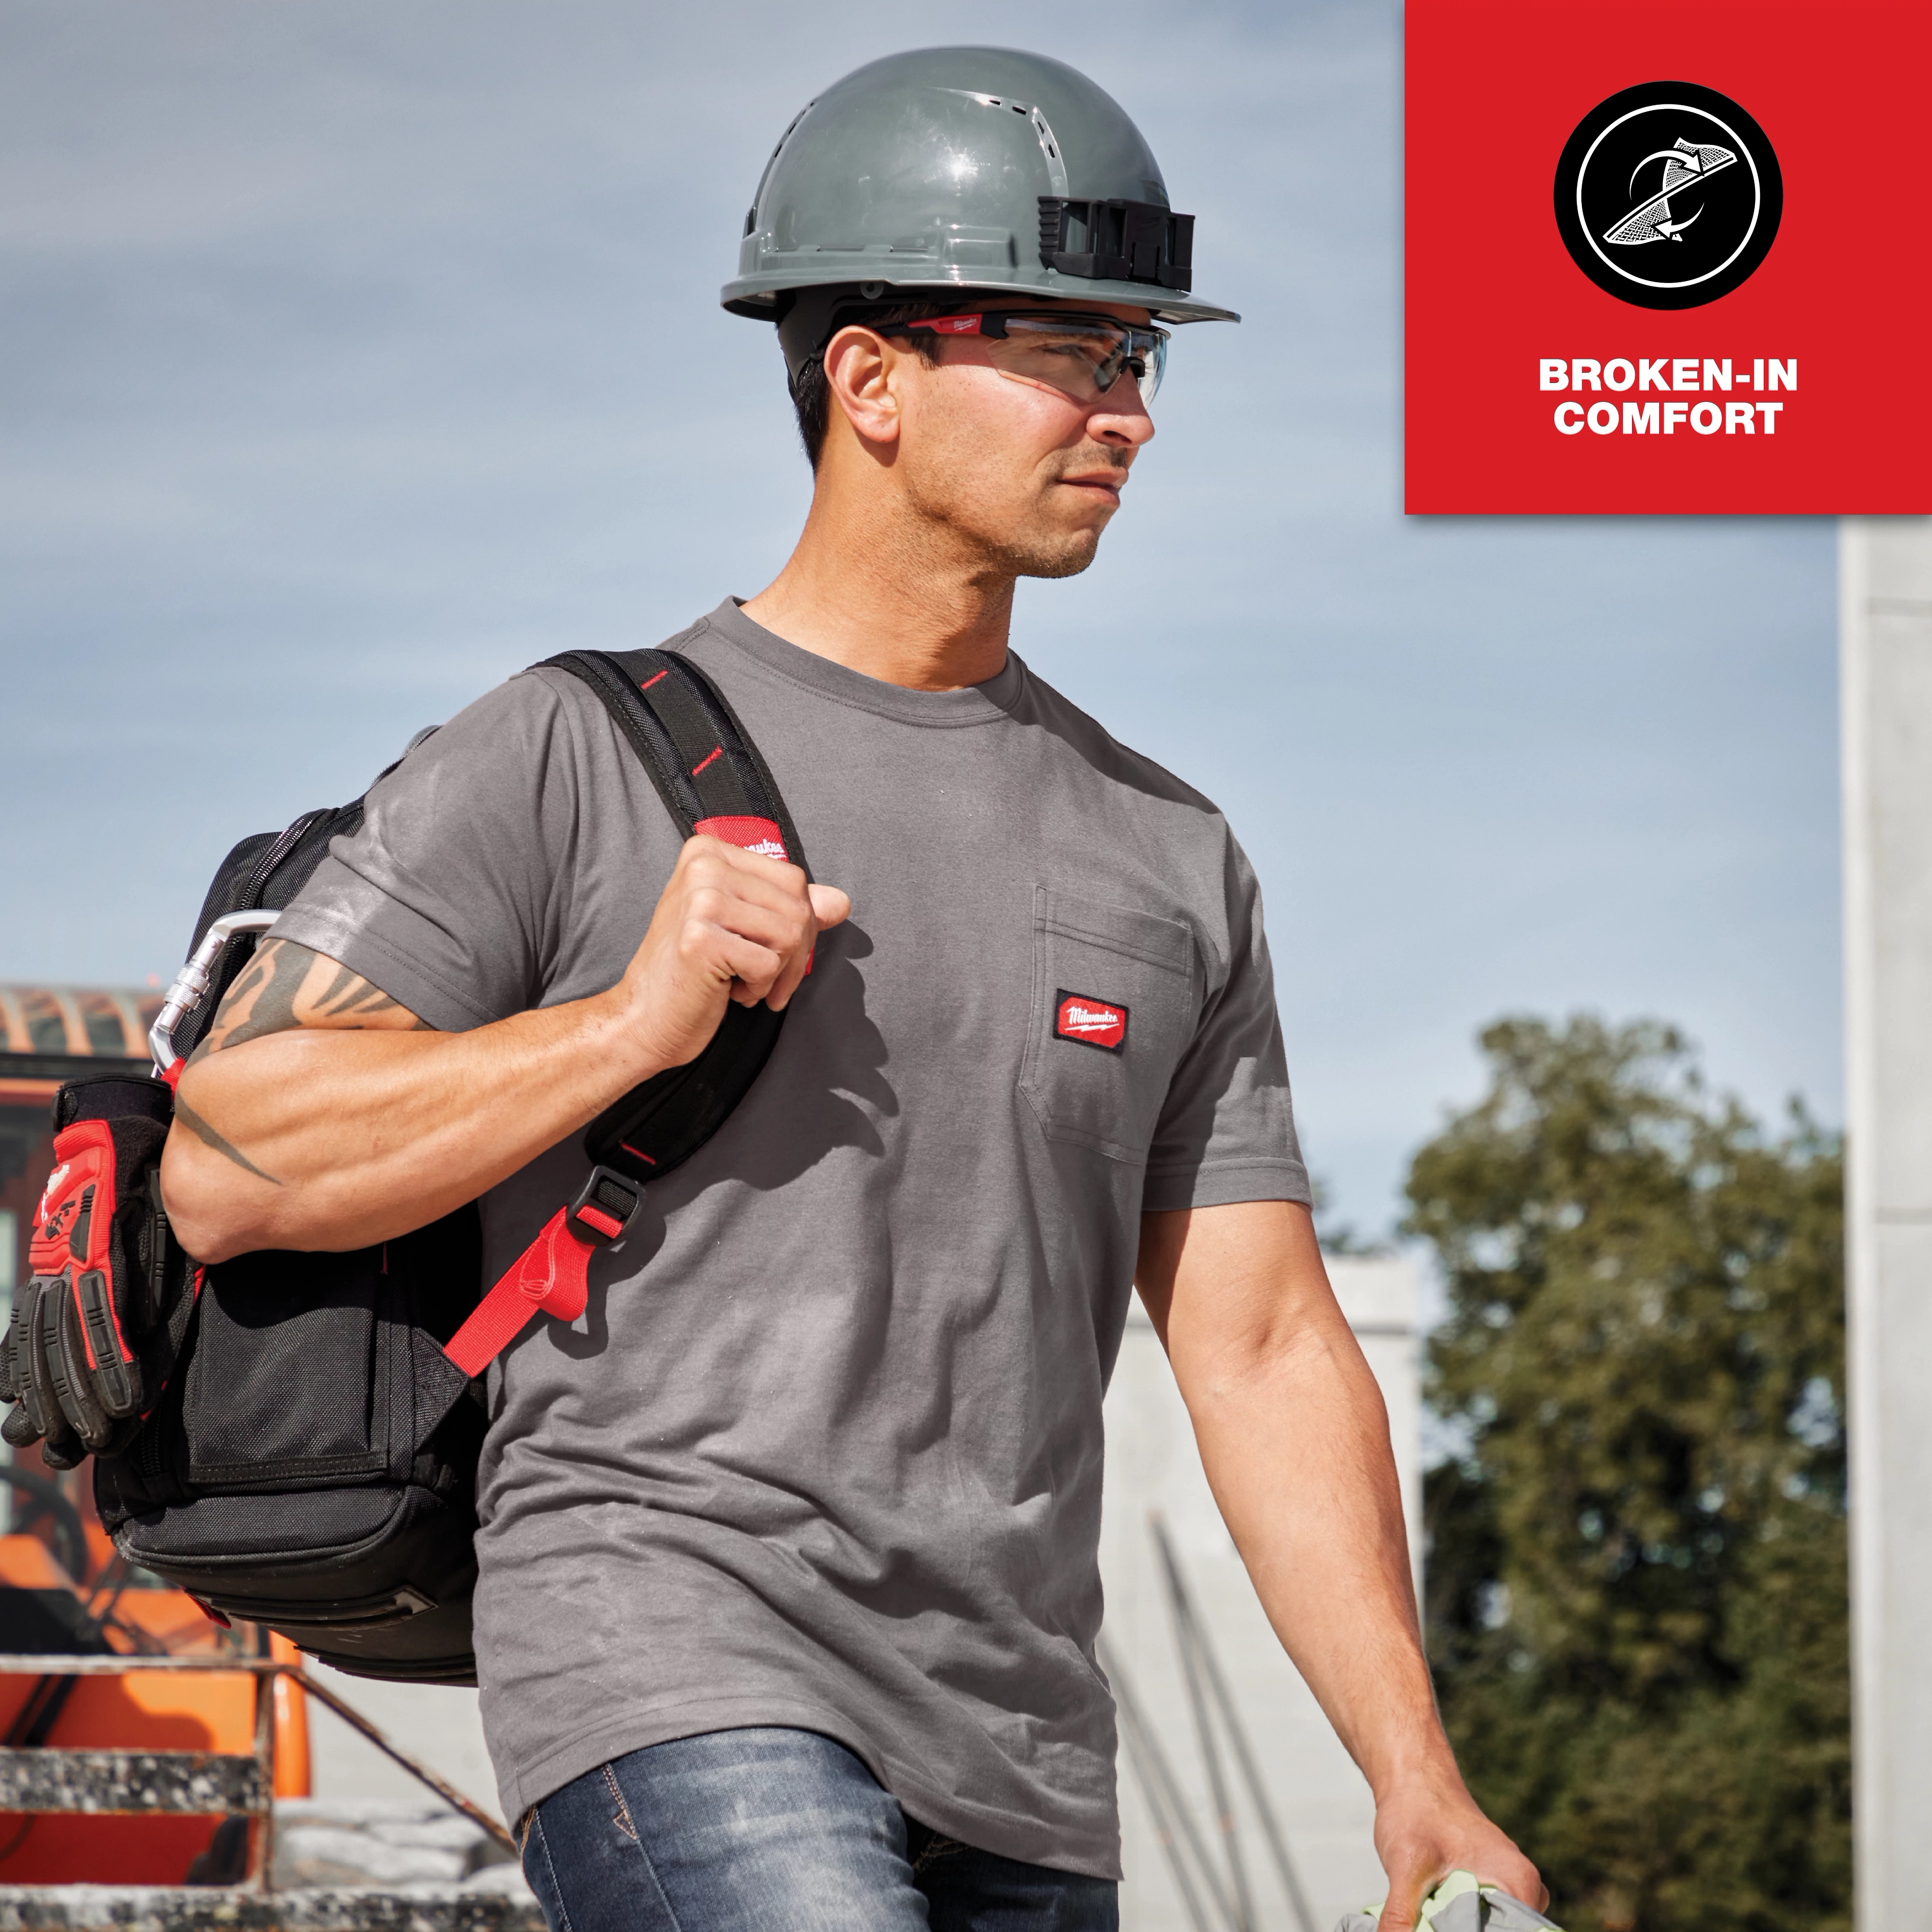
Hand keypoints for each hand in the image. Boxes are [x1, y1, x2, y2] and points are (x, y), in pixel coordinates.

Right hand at [617, 834, 849, 1073]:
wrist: (644, 1018)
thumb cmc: (690, 973)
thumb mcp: (741, 928)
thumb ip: (788, 908)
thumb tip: (840, 901)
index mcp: (709, 853)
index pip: (793, 879)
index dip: (799, 924)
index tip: (777, 953)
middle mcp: (703, 867)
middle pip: (797, 906)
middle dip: (794, 954)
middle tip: (763, 977)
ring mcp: (701, 900)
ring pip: (790, 934)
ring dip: (776, 973)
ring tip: (740, 981)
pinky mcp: (702, 939)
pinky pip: (769, 964)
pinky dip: (758, 988)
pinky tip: (728, 991)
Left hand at [1373, 1763, 1544, 1927]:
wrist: (1413, 1779)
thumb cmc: (1415, 1813)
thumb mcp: (1405, 1869)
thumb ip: (1401, 1917)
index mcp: (1519, 1885)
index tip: (1444, 1927)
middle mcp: (1524, 1888)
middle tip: (1433, 1921)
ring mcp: (1510, 1886)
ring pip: (1493, 1930)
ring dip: (1464, 1929)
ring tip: (1433, 1918)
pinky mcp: (1493, 1886)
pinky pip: (1486, 1921)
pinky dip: (1462, 1926)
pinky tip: (1433, 1919)